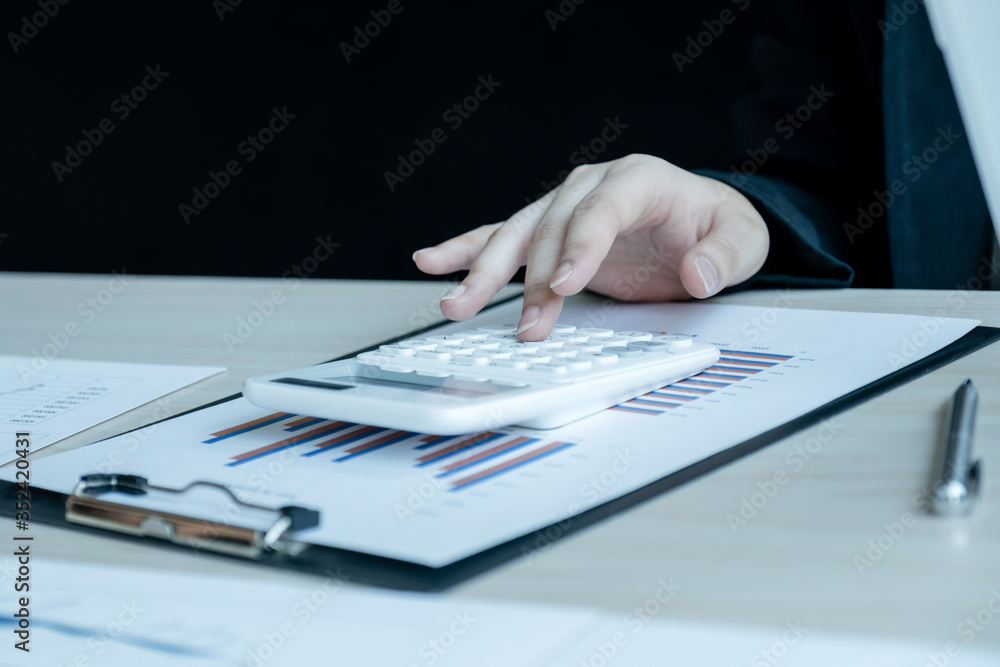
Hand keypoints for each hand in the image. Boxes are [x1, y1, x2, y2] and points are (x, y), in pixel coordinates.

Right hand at [412, 154, 768, 339]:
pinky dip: (467, 249)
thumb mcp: (742, 240)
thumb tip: (697, 275)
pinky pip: (501, 237)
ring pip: (516, 234)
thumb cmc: (713, 227)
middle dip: (535, 279)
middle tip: (527, 325)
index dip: (580, 247)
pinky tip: (433, 261)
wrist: (696, 222)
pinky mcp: (548, 232)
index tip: (566, 286)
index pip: (601, 209)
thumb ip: (724, 256)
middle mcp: (591, 186)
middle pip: (550, 226)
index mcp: (637, 179)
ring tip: (454, 302)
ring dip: (484, 270)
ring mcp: (564, 207)